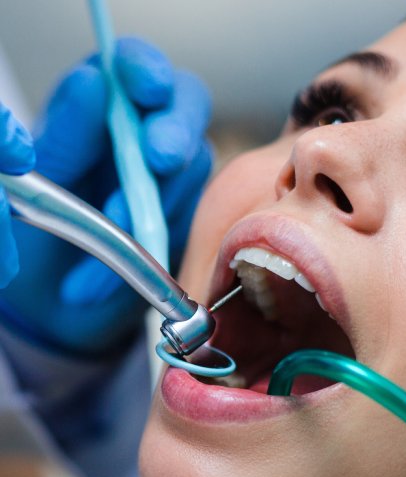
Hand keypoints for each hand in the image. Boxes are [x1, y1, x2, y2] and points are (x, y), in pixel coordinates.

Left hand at [0, 37, 211, 353]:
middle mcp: (144, 139)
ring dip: (147, 210)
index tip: (149, 89)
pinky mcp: (182, 226)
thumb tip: (94, 82)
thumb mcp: (44, 174)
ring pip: (191, 173)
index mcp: (103, 110)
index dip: (147, 71)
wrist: (46, 299)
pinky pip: (183, 232)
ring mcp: (170, 183)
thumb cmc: (36, 226)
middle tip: (159, 158)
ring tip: (96, 243)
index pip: (137, 69)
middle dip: (175, 133)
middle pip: (187, 110)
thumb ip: (69, 131)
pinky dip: (141, 257)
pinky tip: (92, 284)